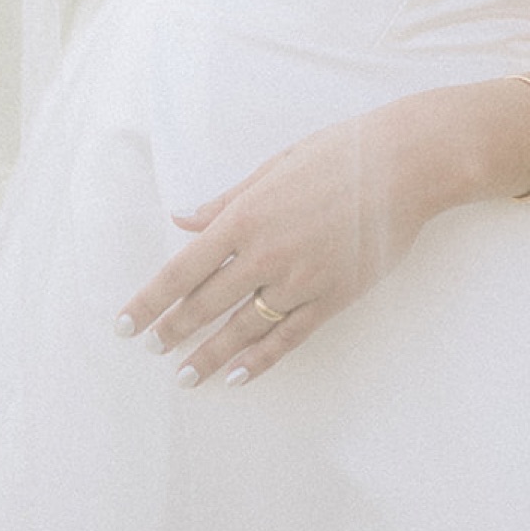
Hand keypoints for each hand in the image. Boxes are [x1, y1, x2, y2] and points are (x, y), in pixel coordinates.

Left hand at [115, 107, 433, 388]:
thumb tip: (183, 219)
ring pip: (242, 329)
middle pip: (206, 304)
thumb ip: (226, 201)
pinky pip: (287, 338)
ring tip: (185, 376)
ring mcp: (300, 281)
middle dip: (173, 329)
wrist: (403, 166)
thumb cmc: (337, 155)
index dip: (150, 301)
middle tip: (151, 348)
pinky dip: (259, 360)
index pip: (182, 270)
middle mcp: (266, 254)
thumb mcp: (273, 167)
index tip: (126, 322)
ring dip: (209, 355)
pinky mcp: (332, 298)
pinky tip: (238, 376)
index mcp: (245, 217)